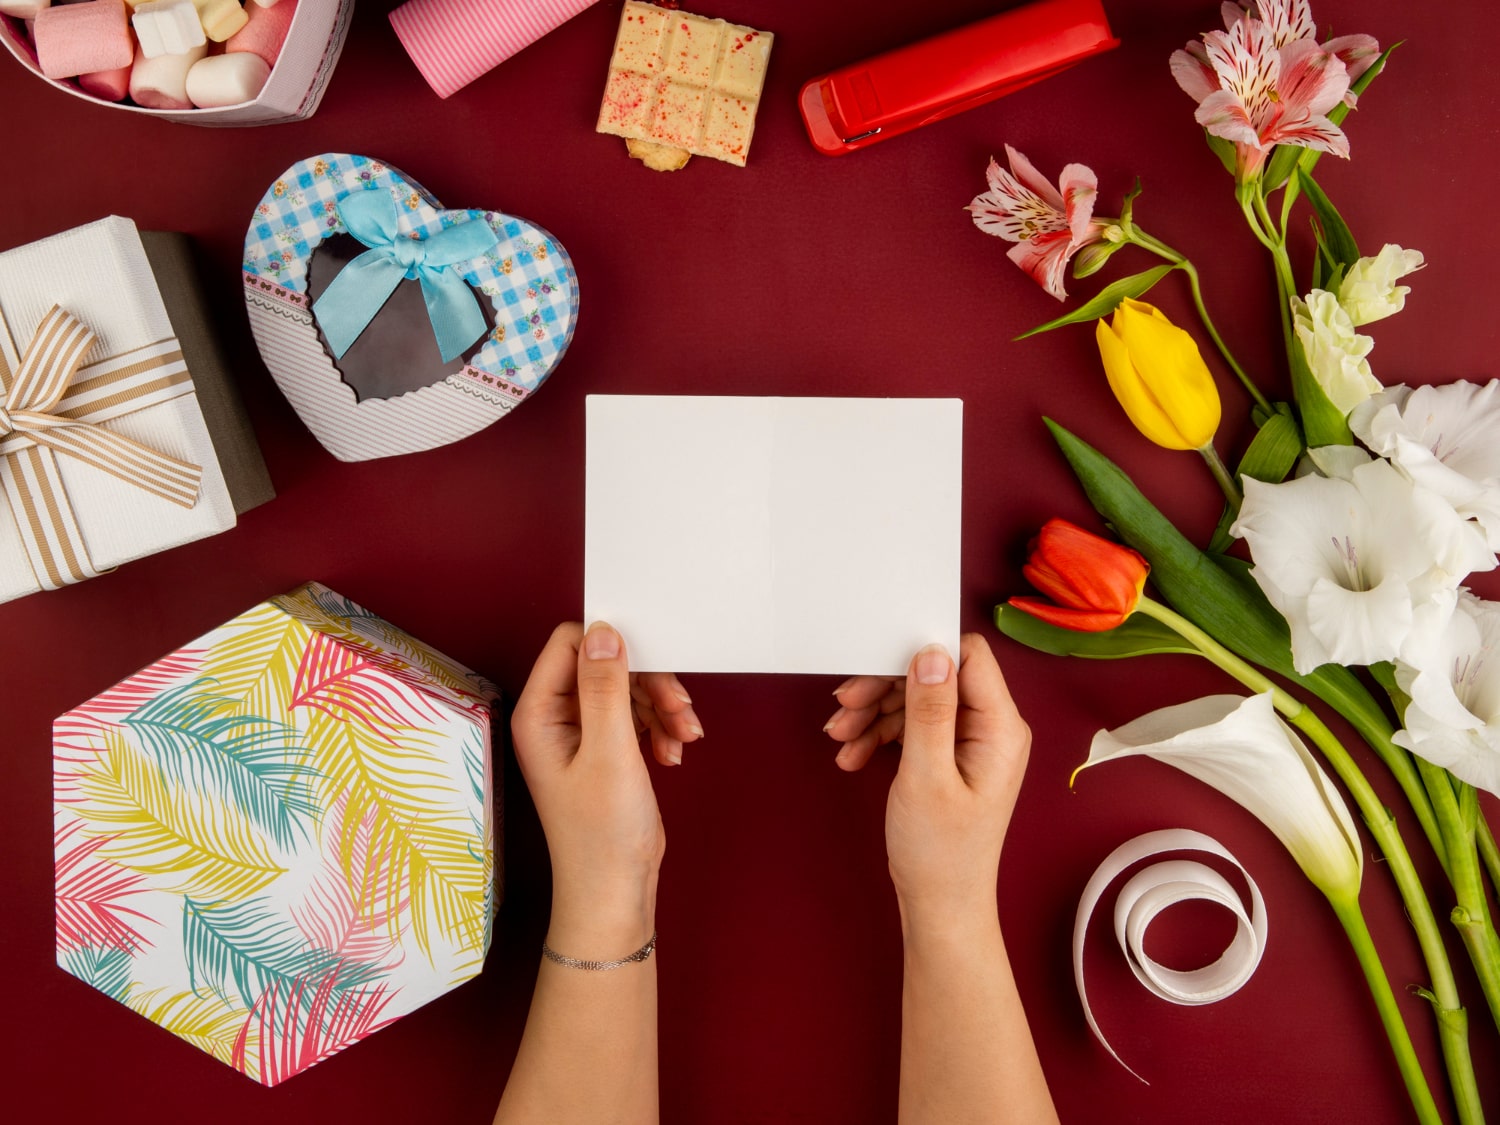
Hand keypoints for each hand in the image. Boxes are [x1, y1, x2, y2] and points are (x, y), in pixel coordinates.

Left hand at [511, 622, 702, 953]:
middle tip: (679, 709)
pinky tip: (674, 753)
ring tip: (684, 737)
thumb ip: (606, 689)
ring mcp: (582, 733)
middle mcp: (556, 718)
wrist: (616, 890)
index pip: (570, 644)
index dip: (613, 646)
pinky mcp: (607, 748)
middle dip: (649, 684)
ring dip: (662, 707)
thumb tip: (603, 631)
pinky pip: (638, 714)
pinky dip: (662, 727)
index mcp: (540, 714)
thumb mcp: (610, 753)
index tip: (653, 660)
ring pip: (628, 688)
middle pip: (606, 664)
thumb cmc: (601, 834)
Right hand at [825, 634, 1031, 927]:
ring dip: (874, 713)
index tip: (876, 660)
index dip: (921, 651)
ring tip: (842, 738)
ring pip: (916, 699)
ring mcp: (969, 741)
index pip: (967, 656)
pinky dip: (879, 735)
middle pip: (934, 675)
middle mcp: (990, 728)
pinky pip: (911, 725)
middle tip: (846, 705)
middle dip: (884, 687)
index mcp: (999, 728)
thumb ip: (929, 712)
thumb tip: (931, 653)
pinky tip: (853, 755)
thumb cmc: (941, 853)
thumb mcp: (926, 777)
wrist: (939, 905)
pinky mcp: (949, 754)